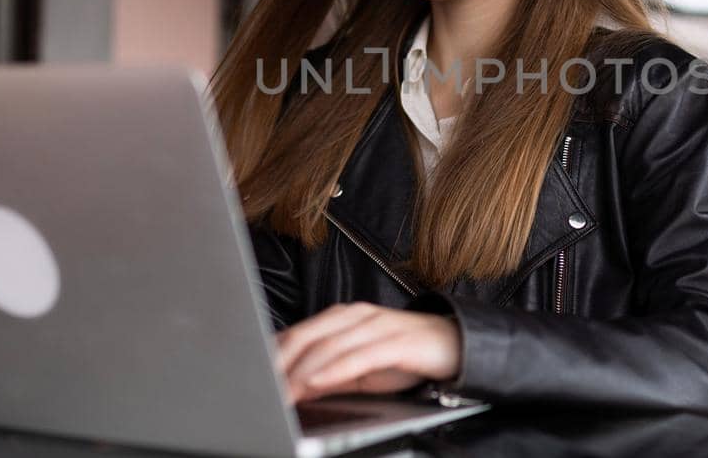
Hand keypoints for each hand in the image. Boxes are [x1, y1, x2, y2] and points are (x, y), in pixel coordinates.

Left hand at [274, 302, 459, 403]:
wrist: (455, 346)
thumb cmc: (405, 357)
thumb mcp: (359, 369)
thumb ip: (327, 374)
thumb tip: (292, 388)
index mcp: (342, 318)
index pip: (298, 334)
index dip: (272, 356)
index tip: (252, 378)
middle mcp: (355, 316)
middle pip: (306, 337)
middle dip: (279, 364)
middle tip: (260, 388)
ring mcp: (375, 325)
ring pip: (328, 346)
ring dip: (301, 372)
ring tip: (281, 391)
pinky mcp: (395, 342)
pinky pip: (358, 356)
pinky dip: (334, 370)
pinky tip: (316, 382)